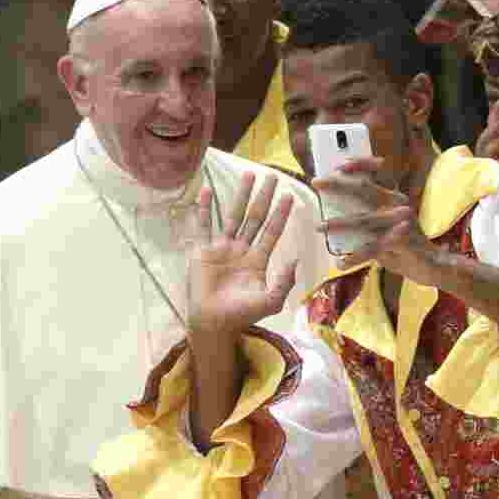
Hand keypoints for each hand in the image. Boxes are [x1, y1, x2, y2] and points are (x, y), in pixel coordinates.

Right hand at [185, 172, 297, 337]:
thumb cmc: (242, 315)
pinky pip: (203, 225)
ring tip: (248, 174)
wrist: (214, 324)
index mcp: (258, 260)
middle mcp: (241, 249)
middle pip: (255, 216)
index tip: (289, 196)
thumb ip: (285, 282)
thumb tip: (296, 258)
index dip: (280, 214)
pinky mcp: (202, 251)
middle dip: (264, 197)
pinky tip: (205, 190)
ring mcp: (221, 248)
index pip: (271, 231)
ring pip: (233, 215)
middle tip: (272, 175)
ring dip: (241, 195)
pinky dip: (203, 208)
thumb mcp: (270, 301)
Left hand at [312, 157, 439, 284]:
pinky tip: (340, 262)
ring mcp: (399, 224)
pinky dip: (354, 257)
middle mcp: (397, 205)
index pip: (376, 173)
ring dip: (339, 223)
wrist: (433, 265)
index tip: (339, 164)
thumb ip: (367, 213)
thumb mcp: (387, 223)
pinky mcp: (399, 244)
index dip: (358, 164)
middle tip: (317, 182)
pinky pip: (371, 250)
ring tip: (320, 226)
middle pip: (364, 190)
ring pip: (363, 220)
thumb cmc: (404, 242)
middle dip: (338, 185)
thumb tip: (335, 205)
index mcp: (393, 197)